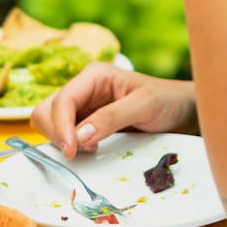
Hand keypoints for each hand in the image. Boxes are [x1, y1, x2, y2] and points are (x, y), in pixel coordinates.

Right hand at [30, 62, 196, 158]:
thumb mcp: (145, 105)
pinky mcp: (85, 121)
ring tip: (90, 149)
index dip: (61, 126)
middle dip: (57, 134)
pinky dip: (69, 144)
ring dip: (62, 140)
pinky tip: (91, 149)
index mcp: (94, 75)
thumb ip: (112, 117)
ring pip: (50, 123)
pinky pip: (63, 133)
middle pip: (47, 110)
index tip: (72, 151)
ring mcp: (82, 105)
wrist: (180, 110)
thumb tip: (79, 136)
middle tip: (80, 152)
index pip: (63, 100)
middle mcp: (83, 88)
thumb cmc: (166, 101)